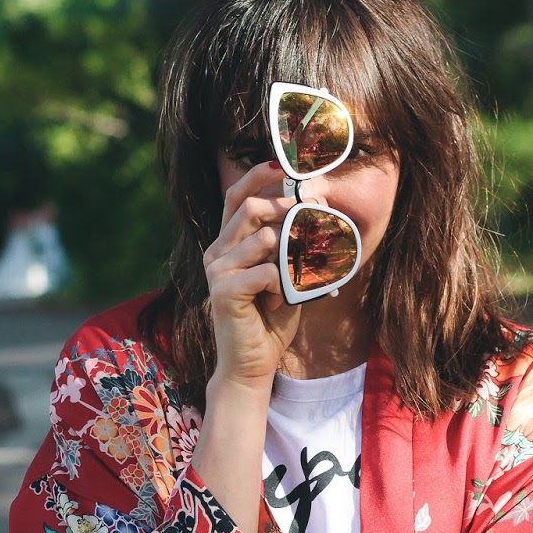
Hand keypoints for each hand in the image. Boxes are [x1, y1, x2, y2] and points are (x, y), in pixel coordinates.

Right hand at [204, 158, 302, 393]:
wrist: (252, 366)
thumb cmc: (270, 323)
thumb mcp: (286, 278)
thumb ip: (292, 249)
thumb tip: (317, 215)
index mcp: (227, 245)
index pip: (236, 196)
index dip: (257, 176)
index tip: (282, 166)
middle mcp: (216, 253)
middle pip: (249, 207)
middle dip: (284, 207)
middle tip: (310, 217)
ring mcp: (216, 271)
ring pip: (261, 236)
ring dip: (289, 254)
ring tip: (295, 280)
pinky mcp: (223, 291)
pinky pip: (266, 270)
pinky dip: (283, 283)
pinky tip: (280, 302)